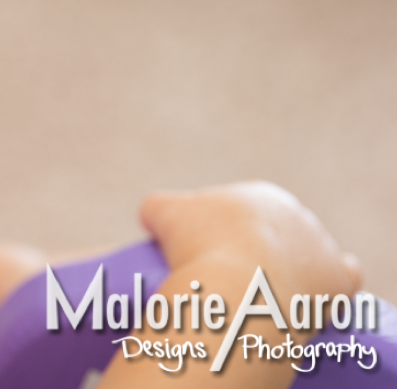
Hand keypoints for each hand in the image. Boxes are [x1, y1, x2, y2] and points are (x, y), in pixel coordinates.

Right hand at [140, 180, 360, 311]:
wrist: (240, 289)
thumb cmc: (199, 244)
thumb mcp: (161, 212)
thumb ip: (156, 206)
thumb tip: (152, 215)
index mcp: (259, 195)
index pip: (239, 216)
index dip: (218, 237)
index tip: (203, 260)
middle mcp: (297, 215)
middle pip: (272, 237)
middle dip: (252, 254)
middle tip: (224, 282)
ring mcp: (322, 246)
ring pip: (305, 258)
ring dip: (289, 272)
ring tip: (258, 298)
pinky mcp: (340, 279)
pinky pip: (342, 278)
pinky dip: (328, 286)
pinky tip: (306, 297)